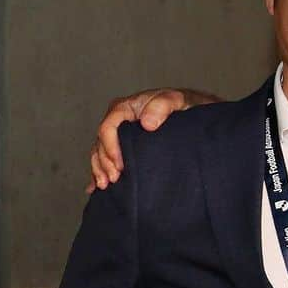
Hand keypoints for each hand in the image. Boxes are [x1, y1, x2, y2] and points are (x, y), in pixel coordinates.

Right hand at [88, 87, 217, 192]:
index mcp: (125, 108)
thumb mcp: (175, 100)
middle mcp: (118, 121)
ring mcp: (120, 135)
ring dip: (100, 169)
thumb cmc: (180, 105)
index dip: (110, 147)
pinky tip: (97, 187)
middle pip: (101, 143)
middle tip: (114, 180)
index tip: (120, 165)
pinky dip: (101, 172)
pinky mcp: (124, 146)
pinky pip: (106, 159)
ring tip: (105, 186)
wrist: (190, 112)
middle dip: (104, 162)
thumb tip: (147, 124)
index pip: (108, 127)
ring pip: (100, 152)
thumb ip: (162, 106)